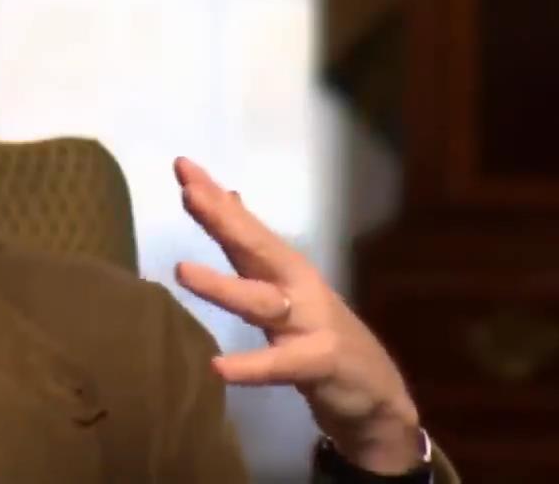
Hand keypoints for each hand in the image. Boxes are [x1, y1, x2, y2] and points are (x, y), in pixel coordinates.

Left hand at [171, 157, 423, 474]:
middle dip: (222, 219)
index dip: (215, 197)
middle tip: (189, 192)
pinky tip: (218, 367)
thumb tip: (230, 198)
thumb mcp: (286, 285)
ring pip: (261, 302)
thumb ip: (254, 248)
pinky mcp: (320, 362)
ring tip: (181, 271)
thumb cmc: (319, 335)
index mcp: (284, 269)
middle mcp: (296, 287)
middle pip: (255, 248)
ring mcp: (310, 323)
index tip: (182, 166)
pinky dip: (251, 367)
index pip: (245, 227)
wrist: (377, 394)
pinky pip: (279, 365)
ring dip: (221, 286)